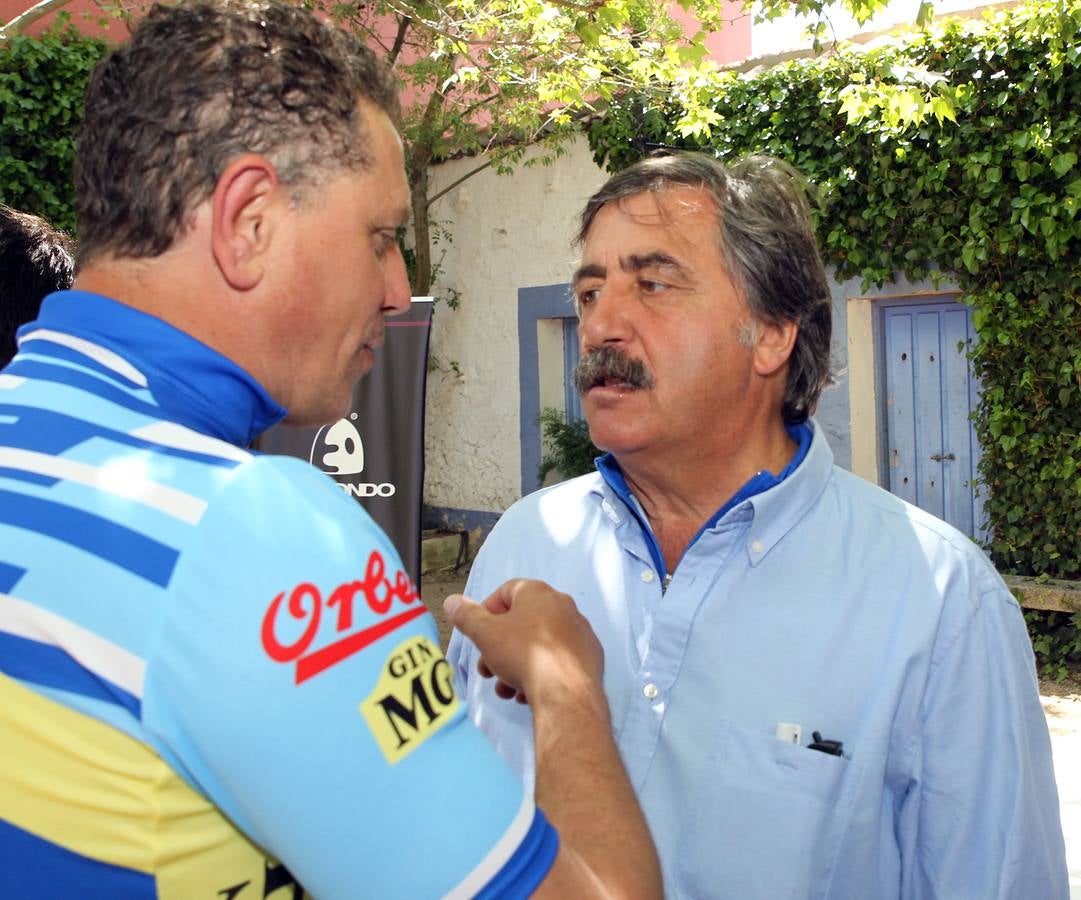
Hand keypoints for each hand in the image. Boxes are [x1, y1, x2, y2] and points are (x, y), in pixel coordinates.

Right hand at [443, 579, 604, 706]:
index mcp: (538, 593)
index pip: (506, 591)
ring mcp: (580, 632)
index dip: (487, 611)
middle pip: (521, 623)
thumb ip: (467, 616)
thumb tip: (452, 601)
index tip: (478, 634)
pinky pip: (557, 660)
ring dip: (516, 666)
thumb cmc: (523, 654)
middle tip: (487, 670)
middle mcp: (563, 606)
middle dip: (498, 648)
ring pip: (537, 646)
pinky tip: (528, 694)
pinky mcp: (590, 657)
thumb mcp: (485, 634)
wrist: (566, 692)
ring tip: (506, 689)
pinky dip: (540, 674)